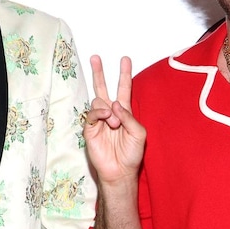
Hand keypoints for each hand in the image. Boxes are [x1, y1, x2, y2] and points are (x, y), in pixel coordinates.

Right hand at [83, 55, 145, 184]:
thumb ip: (129, 117)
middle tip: (95, 57)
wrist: (120, 171)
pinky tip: (106, 117)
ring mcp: (99, 120)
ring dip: (108, 108)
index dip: (124, 74)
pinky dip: (99, 112)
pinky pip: (92, 113)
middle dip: (99, 72)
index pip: (123, 88)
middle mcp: (111, 113)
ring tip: (114, 122)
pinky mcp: (90, 129)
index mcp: (124, 112)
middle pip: (103, 87)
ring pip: (98, 100)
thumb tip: (114, 104)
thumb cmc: (132, 154)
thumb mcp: (139, 133)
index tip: (125, 59)